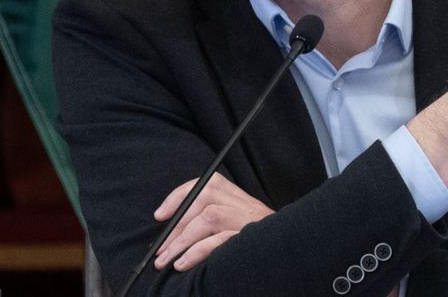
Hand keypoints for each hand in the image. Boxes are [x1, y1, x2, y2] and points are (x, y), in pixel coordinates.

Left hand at [153, 173, 272, 270]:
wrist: (287, 253)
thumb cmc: (253, 242)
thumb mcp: (234, 223)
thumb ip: (209, 217)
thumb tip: (173, 225)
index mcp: (237, 196)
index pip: (205, 184)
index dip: (178, 197)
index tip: (160, 216)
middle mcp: (244, 203)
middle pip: (204, 199)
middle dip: (176, 226)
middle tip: (160, 249)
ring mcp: (247, 219)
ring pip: (209, 217)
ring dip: (182, 241)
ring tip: (166, 260)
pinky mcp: (249, 238)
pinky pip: (218, 240)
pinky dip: (196, 252)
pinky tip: (183, 264)